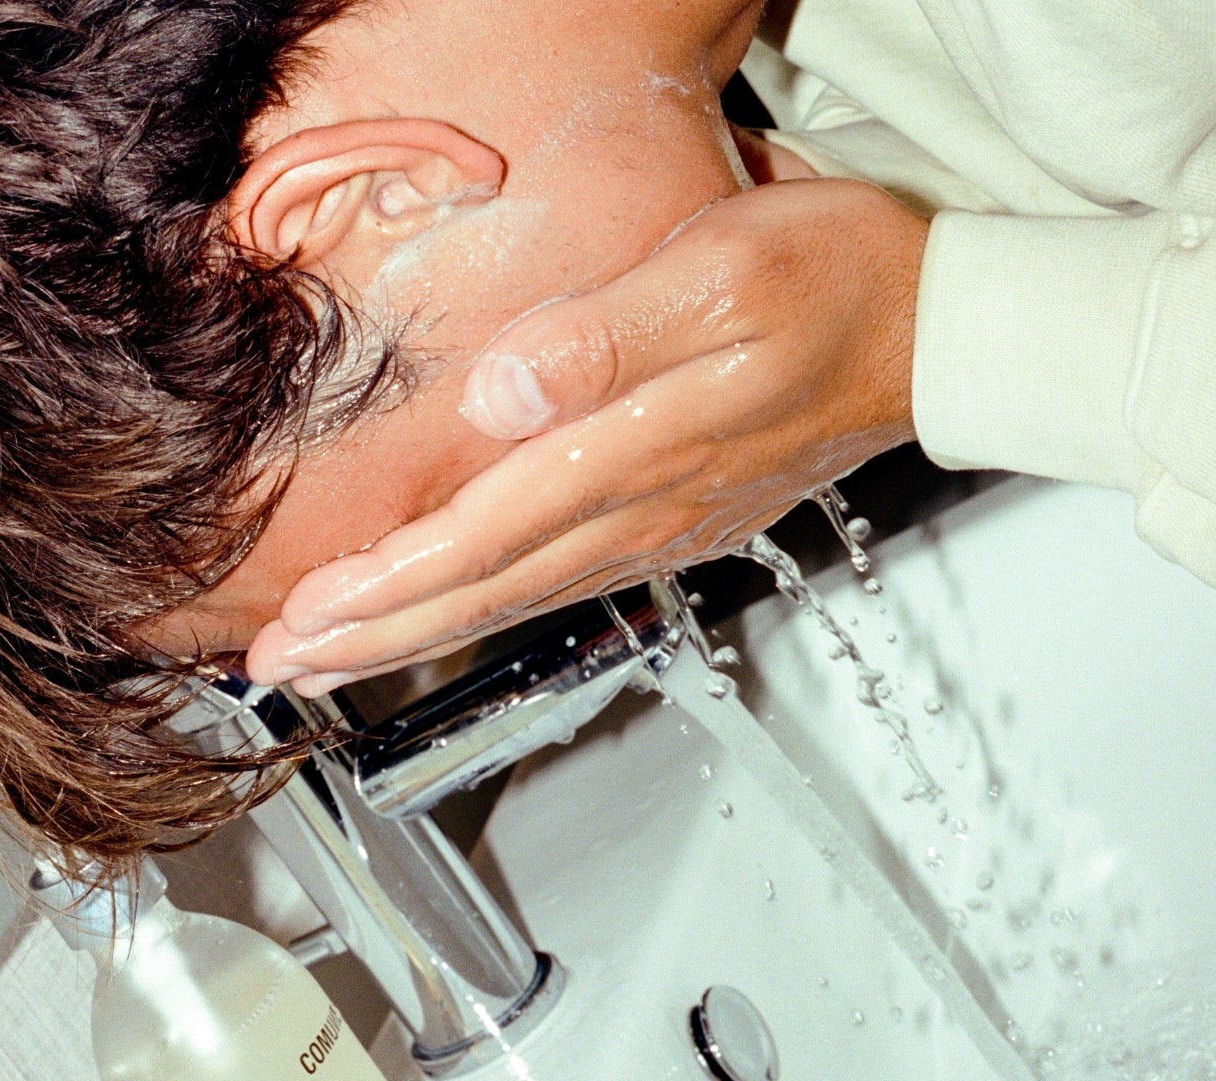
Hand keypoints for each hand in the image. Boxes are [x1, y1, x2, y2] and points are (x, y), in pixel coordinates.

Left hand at [247, 175, 928, 693]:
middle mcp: (636, 514)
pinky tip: (446, 616)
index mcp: (634, 456)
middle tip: (282, 669)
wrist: (933, 335)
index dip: (385, 586)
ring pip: (510, 600)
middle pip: (480, 594)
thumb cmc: (835, 286)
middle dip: (373, 637)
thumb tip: (499, 396)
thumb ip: (608, 340)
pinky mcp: (670, 522)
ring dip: (415, 635)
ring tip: (332, 659)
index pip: (479, 539)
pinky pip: (553, 585)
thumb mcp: (726, 275)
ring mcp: (654, 529)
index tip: (304, 620)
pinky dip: (480, 611)